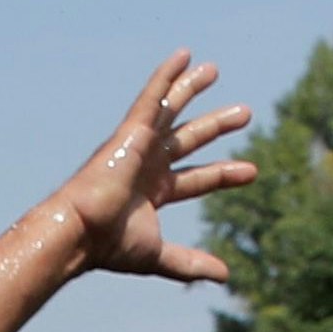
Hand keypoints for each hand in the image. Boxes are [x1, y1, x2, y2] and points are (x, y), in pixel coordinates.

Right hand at [51, 52, 254, 282]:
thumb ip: (190, 263)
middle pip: (189, 139)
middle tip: (245, 114)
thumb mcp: (158, 255)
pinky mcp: (131, 131)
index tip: (252, 171)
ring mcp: (138, 145)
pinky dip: (167, 76)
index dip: (224, 174)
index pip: (196, 178)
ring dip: (191, 90)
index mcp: (153, 191)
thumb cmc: (110, 245)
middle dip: (216, 126)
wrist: (80, 231)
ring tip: (213, 70)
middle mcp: (147, 164)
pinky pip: (153, 97)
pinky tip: (184, 55)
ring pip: (171, 111)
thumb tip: (225, 276)